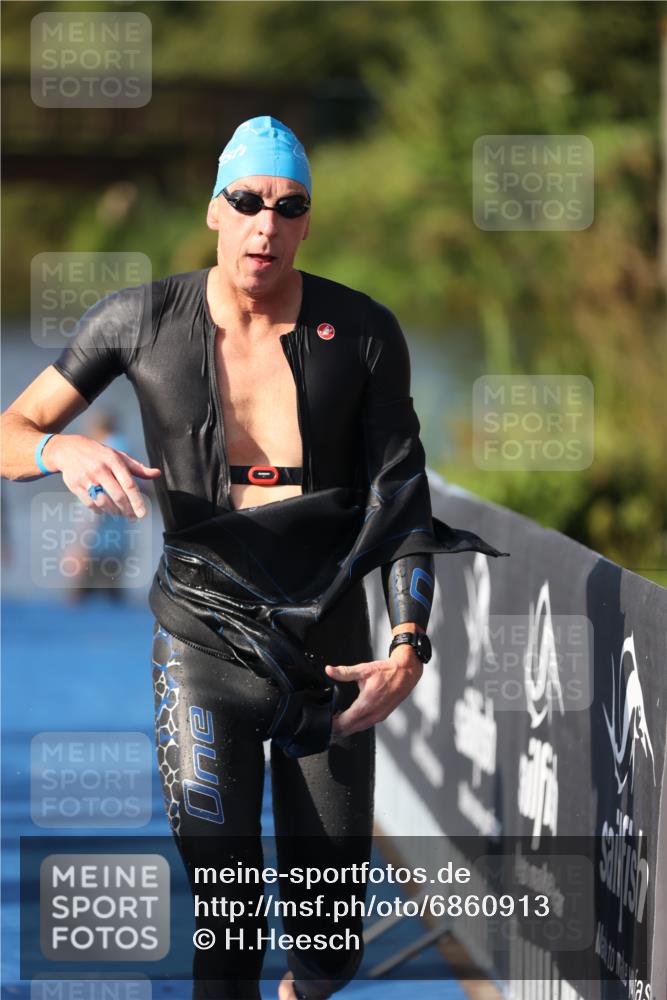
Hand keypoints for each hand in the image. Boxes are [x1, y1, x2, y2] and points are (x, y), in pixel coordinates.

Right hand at [45, 434, 160, 520]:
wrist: (67, 449)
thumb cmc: (99, 454)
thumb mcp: (118, 455)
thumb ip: (137, 467)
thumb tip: (157, 474)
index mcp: (113, 460)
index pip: (129, 484)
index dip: (137, 501)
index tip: (143, 513)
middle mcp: (100, 469)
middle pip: (118, 496)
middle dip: (128, 510)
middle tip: (133, 517)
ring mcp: (86, 478)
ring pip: (104, 502)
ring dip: (114, 512)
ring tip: (120, 513)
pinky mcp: (75, 486)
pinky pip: (91, 504)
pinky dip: (100, 510)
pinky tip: (105, 510)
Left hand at [325, 645, 423, 737]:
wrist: (406, 674)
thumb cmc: (388, 672)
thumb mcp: (363, 670)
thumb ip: (344, 672)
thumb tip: (329, 670)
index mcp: (366, 704)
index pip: (345, 722)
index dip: (332, 724)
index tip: (325, 720)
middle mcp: (373, 714)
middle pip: (350, 730)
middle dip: (337, 728)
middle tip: (327, 723)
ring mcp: (378, 717)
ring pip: (358, 729)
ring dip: (346, 728)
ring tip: (336, 720)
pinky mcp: (382, 717)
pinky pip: (366, 725)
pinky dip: (356, 725)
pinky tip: (351, 717)